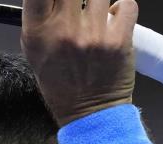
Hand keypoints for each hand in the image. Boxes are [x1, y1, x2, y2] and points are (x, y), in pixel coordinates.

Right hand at [21, 0, 138, 125]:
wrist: (90, 113)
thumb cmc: (62, 82)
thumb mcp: (35, 51)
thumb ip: (38, 16)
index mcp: (38, 32)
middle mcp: (64, 30)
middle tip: (79, 2)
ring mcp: (93, 34)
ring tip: (98, 9)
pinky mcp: (119, 40)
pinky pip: (126, 3)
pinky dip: (123, 5)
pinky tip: (115, 15)